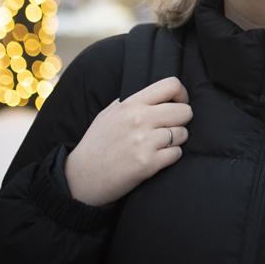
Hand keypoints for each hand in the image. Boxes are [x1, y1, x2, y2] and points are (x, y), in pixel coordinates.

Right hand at [64, 76, 192, 205]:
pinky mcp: (148, 163)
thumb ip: (130, 102)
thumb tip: (154, 95)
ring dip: (176, 140)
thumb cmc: (95, 145)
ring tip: (160, 145)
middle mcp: (139, 119)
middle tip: (169, 129)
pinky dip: (171, 156)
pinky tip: (158, 158)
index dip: (181, 95)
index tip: (178, 104)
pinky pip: (177, 153)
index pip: (171, 85)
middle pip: (185, 111)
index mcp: (130, 104)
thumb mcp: (108, 114)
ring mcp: (144, 142)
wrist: (80, 178)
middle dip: (181, 121)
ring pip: (183, 133)